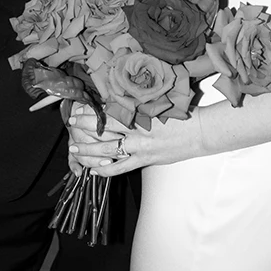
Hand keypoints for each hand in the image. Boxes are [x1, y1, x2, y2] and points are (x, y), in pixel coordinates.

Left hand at [66, 108, 202, 173]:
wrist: (199, 132)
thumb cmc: (181, 114)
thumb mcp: (158, 104)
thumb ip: (139, 104)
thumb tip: (121, 100)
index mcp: (140, 113)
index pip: (110, 112)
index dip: (92, 111)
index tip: (80, 108)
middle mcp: (137, 130)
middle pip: (104, 129)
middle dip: (84, 127)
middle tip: (70, 123)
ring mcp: (140, 147)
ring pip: (108, 150)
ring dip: (88, 150)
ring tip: (74, 149)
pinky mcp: (145, 160)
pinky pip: (121, 168)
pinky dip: (106, 170)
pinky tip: (94, 171)